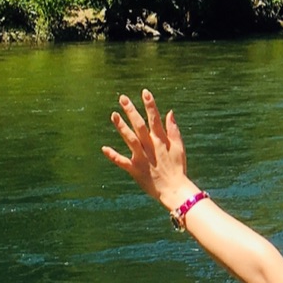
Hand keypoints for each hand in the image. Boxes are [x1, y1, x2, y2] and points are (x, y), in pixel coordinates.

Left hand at [103, 90, 197, 210]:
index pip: (155, 119)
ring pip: (130, 139)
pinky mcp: (136, 170)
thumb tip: (170, 112)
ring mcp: (142, 158)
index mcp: (161, 141)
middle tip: (123, 98)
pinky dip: (113, 156)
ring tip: (113, 115)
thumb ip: (173, 129)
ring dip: (122, 127)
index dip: (150, 105)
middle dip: (131, 111)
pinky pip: (122, 162)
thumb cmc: (177, 168)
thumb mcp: (179, 147)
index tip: (145, 92)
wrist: (175, 190)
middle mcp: (151, 147)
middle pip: (140, 126)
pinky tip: (104, 148)